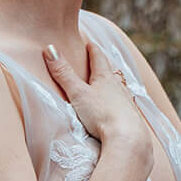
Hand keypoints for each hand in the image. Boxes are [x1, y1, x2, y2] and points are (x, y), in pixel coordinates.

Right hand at [44, 43, 151, 162]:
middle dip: (103, 64)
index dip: (93, 49)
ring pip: (118, 87)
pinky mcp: (130, 117)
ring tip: (109, 81)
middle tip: (99, 58)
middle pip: (110, 71)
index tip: (89, 42)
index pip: (98, 58)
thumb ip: (64, 74)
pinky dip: (118, 100)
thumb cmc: (102, 114)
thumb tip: (50, 48)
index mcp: (105, 78)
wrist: (127, 137)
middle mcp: (118, 87)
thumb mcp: (78, 93)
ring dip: (112, 82)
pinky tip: (119, 106)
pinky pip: (123, 103)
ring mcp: (126, 102)